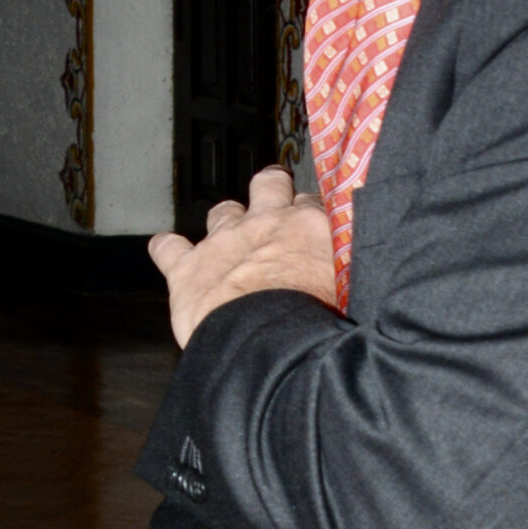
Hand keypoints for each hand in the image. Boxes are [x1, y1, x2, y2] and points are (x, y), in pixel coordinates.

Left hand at [149, 167, 339, 345]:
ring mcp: (223, 241)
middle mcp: (265, 223)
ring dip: (226, 220)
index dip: (310, 214)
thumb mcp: (354, 289)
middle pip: (268, 185)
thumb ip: (351, 270)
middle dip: (270, 190)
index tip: (313, 226)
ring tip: (230, 237)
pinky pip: (168, 247)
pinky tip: (170, 252)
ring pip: (222, 210)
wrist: (272, 343)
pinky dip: (168, 249)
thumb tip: (360, 274)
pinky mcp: (188, 267)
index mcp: (310, 227)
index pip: (313, 203)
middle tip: (273, 205)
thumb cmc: (320, 323)